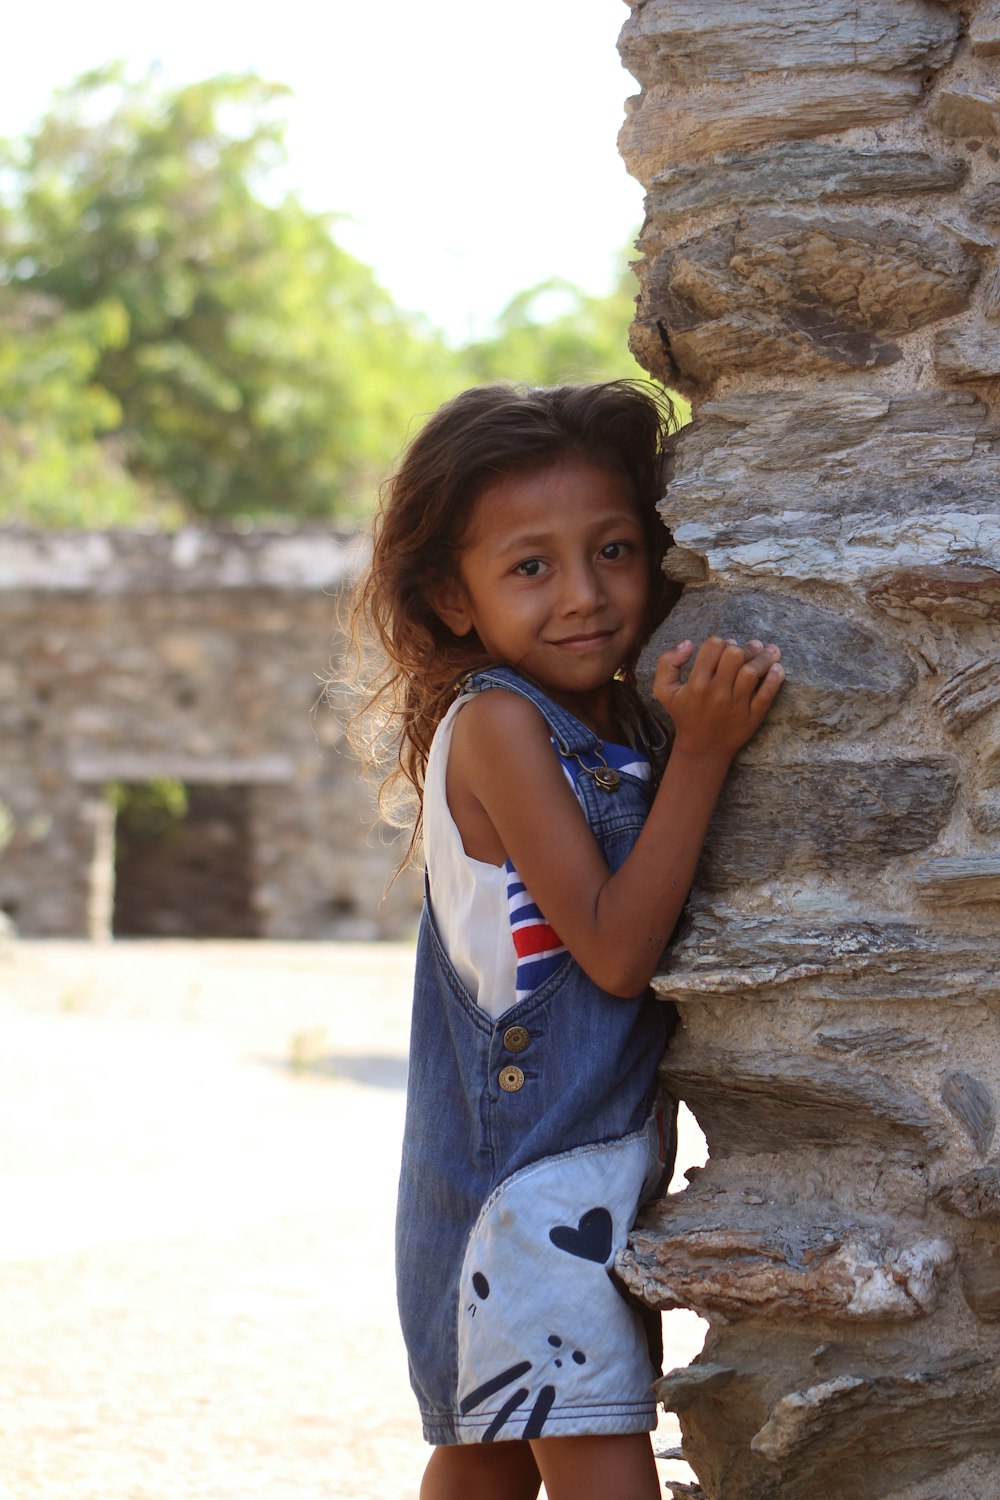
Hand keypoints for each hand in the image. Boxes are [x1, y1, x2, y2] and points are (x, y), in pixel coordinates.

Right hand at [653, 635, 783, 761]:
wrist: (702, 749)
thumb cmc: (685, 714)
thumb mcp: (664, 690)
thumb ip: (667, 662)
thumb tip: (688, 643)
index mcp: (696, 684)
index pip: (713, 647)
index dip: (722, 641)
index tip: (726, 647)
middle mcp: (716, 693)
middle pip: (735, 655)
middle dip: (744, 647)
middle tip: (751, 647)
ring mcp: (736, 706)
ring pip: (753, 672)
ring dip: (764, 657)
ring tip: (769, 651)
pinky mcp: (752, 717)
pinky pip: (767, 694)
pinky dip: (775, 678)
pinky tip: (777, 669)